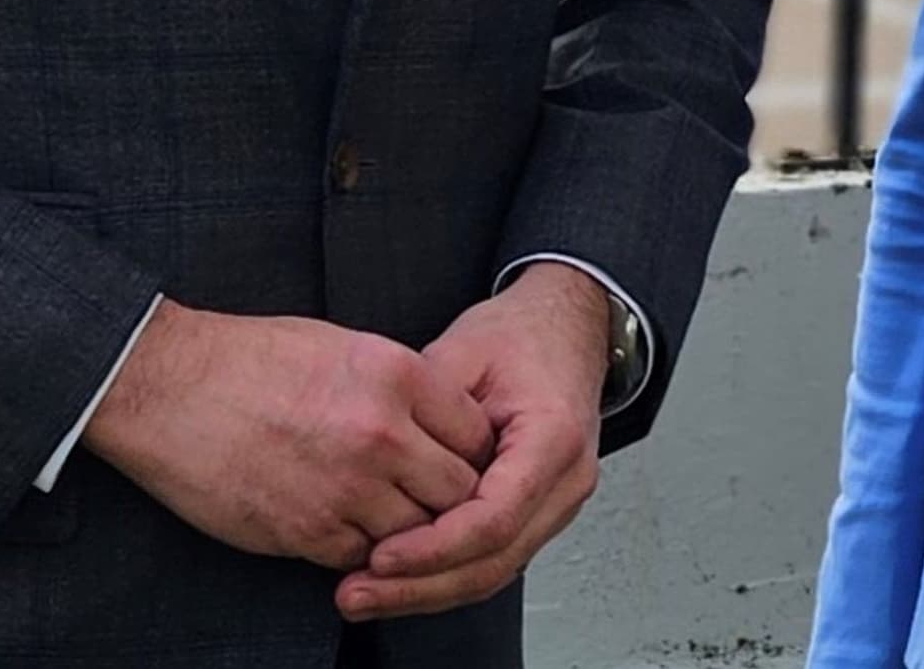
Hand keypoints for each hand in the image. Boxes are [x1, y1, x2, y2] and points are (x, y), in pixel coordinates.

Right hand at [80, 301, 492, 568]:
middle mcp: (381, 433)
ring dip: (409, 534)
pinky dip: (362, 553)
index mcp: (396, 375)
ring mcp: (345, 488)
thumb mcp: (342, 345)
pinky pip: (362, 559)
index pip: (476, 432)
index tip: (461, 461)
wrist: (170, 389)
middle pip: (459, 492)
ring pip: (417, 536)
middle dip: (452, 502)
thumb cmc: (248, 359)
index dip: (474, 453)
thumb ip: (398, 385)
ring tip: (392, 519)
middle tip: (435, 501)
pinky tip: (345, 529)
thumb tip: (435, 420)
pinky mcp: (306, 532)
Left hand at [335, 264, 613, 624]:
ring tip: (366, 595)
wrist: (563, 328)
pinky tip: (398, 579)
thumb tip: (380, 460)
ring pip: (493, 572)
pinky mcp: (537, 515)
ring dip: (427, 591)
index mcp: (553, 437)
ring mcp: (557, 505)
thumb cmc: (521, 335)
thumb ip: (426, 407)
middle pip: (494, 561)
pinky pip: (492, 558)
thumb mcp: (463, 352)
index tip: (381, 555)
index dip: (435, 546)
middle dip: (421, 586)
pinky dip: (444, 575)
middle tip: (358, 592)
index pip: (495, 517)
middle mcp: (565, 482)